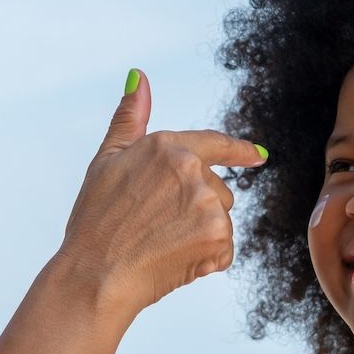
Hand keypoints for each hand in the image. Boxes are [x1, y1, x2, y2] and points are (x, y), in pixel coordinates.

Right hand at [60, 69, 265, 314]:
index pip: (215, 144)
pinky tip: (174, 261)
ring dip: (201, 234)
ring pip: (221, 220)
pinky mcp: (218, 238)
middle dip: (197, 208)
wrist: (95, 276)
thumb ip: (130, 118)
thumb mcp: (106, 161)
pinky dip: (205, 259)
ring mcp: (208, 204)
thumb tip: (139, 77)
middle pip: (218, 191)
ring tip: (161, 244)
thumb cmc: (95, 221)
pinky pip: (223, 249)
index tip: (258, 156)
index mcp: (168, 147)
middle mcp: (193, 170)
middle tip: (155, 226)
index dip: (239, 151)